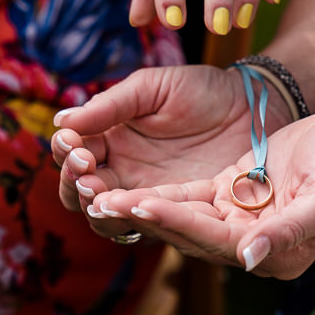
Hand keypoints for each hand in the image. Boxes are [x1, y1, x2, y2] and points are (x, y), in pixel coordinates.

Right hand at [52, 64, 295, 240]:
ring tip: (97, 190)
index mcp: (110, 138)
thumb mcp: (152, 88)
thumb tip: (60, 122)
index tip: (72, 142)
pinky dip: (130, 220)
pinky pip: (145, 225)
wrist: (253, 107)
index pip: (73, 154)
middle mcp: (121, 172)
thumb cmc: (201, 90)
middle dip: (73, 182)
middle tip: (84, 167)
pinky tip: (128, 207)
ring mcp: (146, 196)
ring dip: (94, 205)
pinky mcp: (175, 214)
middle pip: (79, 192)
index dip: (65, 151)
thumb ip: (110, 106)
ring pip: (105, 215)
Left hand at [89, 110, 314, 278]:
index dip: (174, 223)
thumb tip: (248, 258)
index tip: (139, 207)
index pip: (213, 239)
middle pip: (188, 234)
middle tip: (101, 205)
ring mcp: (237, 223)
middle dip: (145, 219)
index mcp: (272, 254)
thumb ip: (289, 231)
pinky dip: (159, 197)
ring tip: (101, 199)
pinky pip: (188, 201)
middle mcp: (249, 246)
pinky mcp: (229, 198)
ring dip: (143, 210)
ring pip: (181, 218)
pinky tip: (126, 190)